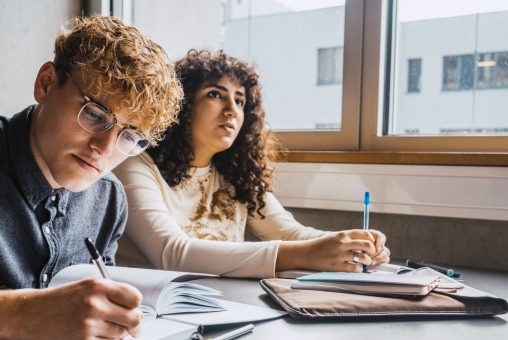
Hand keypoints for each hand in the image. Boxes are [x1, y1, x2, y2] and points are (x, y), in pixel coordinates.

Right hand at [1, 278, 142, 339]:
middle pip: (133, 318)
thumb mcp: (87, 286)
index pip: (134, 297)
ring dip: (118, 334)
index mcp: (98, 286)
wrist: (31, 314)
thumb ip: (111, 293)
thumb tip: (134, 307)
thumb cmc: (60, 300)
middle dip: (135, 325)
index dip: (137, 305)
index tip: (135, 310)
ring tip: (104, 328)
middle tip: (133, 328)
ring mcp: (88, 325)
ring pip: (121, 334)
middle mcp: (95, 304)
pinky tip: (97, 336)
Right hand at [277, 230, 386, 272]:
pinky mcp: (337, 266)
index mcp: (343, 234)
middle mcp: (343, 243)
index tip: (372, 245)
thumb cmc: (321, 246)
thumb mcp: (335, 237)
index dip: (373, 240)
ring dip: (367, 261)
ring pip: (364, 257)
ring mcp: (340, 254)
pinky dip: (358, 269)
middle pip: (368, 245)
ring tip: (364, 263)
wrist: (305, 253)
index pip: (366, 233)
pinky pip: (355, 268)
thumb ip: (349, 239)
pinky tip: (355, 268)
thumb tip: (366, 242)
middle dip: (373, 251)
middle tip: (370, 255)